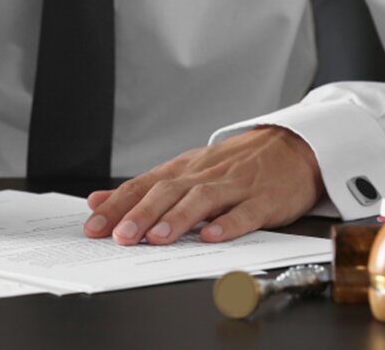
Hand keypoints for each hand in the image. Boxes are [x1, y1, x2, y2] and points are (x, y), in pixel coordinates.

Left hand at [83, 126, 324, 244]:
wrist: (291, 147)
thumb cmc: (235, 164)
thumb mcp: (185, 171)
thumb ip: (143, 189)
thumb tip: (99, 201)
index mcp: (183, 171)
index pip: (142, 185)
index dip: (116, 205)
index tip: (93, 225)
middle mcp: (204, 176)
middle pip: (167, 192)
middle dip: (140, 214)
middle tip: (119, 236)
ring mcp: (235, 187)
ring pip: (201, 200)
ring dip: (177, 218)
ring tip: (156, 238)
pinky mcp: (264, 200)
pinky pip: (245, 212)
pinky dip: (228, 225)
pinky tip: (212, 236)